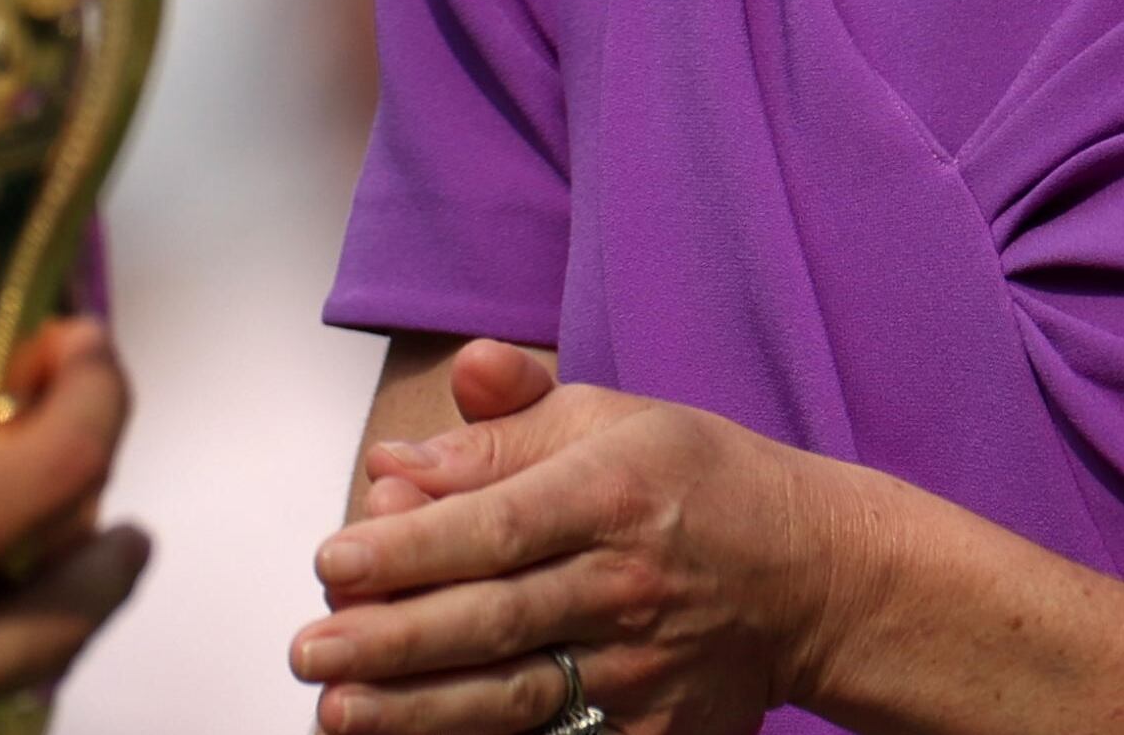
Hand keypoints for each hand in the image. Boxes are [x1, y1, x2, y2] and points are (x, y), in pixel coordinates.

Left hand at [291, 339, 851, 734]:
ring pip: (517, 695)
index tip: (330, 561)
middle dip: (392, 640)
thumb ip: (501, 426)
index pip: (497, 525)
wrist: (814, 578)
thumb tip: (397, 458)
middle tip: (309, 652)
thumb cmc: (695, 483)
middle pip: (495, 618)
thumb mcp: (610, 419)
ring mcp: (644, 669)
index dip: (411, 548)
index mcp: (614, 491)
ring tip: (341, 713)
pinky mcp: (656, 732)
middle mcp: (628, 584)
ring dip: (422, 710)